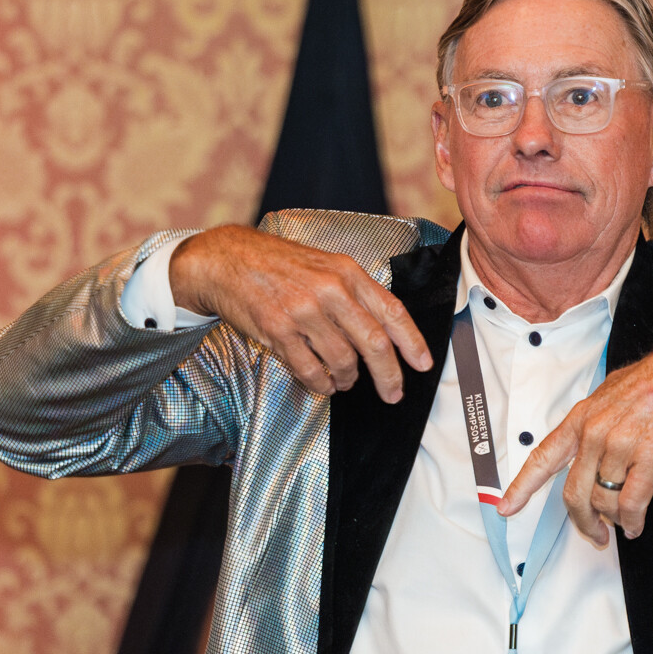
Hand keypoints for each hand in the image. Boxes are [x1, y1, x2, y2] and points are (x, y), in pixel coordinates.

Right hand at [169, 226, 430, 401]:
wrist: (228, 260)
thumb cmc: (280, 265)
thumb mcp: (325, 266)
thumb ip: (355, 294)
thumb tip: (385, 333)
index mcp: (347, 272)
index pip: (391, 311)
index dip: (412, 341)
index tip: (424, 364)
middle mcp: (329, 290)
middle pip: (374, 343)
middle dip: (389, 375)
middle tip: (393, 393)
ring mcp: (303, 311)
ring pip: (343, 361)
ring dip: (347, 379)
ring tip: (344, 380)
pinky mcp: (278, 330)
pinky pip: (310, 370)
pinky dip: (320, 384)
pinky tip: (322, 383)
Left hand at [497, 331, 652, 547]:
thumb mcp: (612, 395)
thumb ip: (595, 425)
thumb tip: (589, 458)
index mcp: (582, 417)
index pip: (544, 457)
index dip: (522, 487)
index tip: (507, 508)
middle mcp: (596, 432)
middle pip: (574, 492)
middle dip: (583, 521)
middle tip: (595, 535)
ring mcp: (622, 444)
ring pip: (605, 499)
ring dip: (615, 518)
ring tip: (626, 520)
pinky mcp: (650, 456)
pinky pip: (632, 501)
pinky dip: (632, 520)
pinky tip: (635, 524)